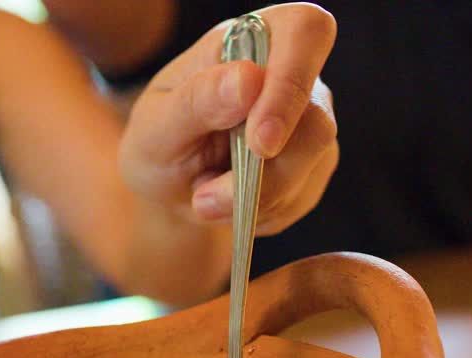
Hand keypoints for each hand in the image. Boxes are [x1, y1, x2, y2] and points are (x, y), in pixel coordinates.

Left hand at [119, 3, 337, 235]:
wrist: (168, 185)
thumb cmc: (158, 141)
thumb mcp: (156, 125)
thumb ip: (196, 101)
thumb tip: (248, 80)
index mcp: (251, 40)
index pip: (303, 33)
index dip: (290, 85)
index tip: (259, 142)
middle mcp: (290, 73)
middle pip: (316, 119)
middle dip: (265, 173)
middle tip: (206, 198)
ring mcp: (308, 118)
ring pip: (313, 163)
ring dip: (254, 198)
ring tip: (203, 199)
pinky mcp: (313, 162)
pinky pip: (302, 195)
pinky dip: (260, 211)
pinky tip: (227, 204)